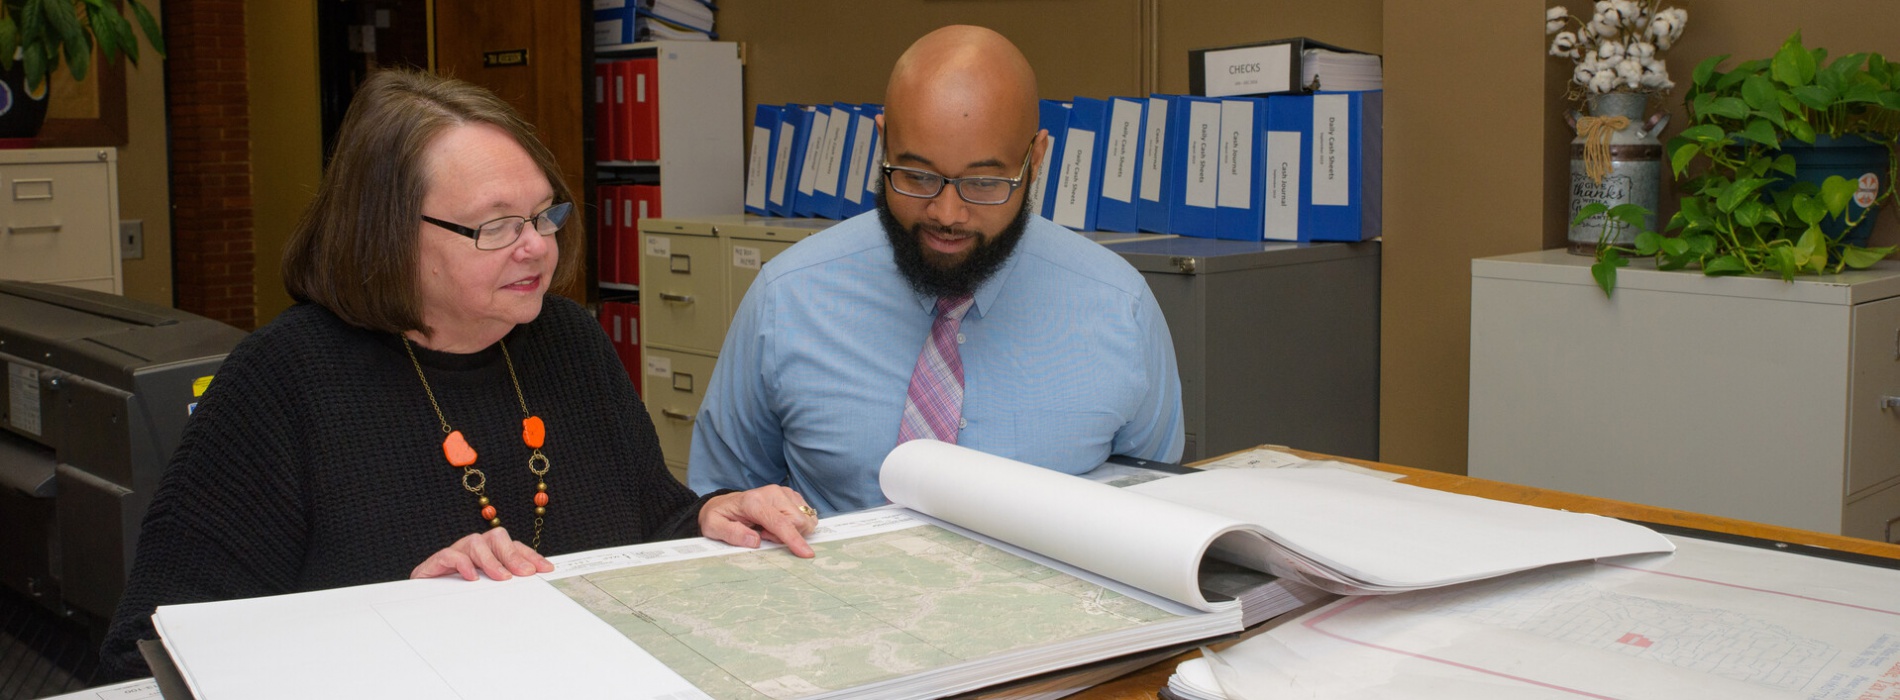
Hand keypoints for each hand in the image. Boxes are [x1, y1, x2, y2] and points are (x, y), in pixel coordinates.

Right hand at [411, 526, 553, 580]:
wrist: (419, 598)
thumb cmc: (455, 594)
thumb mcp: (485, 592)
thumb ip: (504, 587)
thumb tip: (530, 588)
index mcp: (489, 553)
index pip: (513, 547)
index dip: (531, 556)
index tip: (546, 569)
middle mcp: (474, 549)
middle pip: (497, 538)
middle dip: (514, 555)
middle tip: (526, 573)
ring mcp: (456, 553)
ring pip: (476, 543)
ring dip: (491, 560)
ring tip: (502, 578)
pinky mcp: (436, 562)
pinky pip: (450, 555)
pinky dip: (462, 564)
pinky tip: (472, 577)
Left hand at [698, 485, 818, 557]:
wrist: (723, 504)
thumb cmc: (719, 517)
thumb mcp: (714, 527)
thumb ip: (733, 534)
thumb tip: (755, 541)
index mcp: (754, 502)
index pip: (781, 522)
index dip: (794, 539)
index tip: (806, 554)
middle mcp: (772, 493)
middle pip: (798, 521)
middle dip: (788, 536)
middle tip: (765, 536)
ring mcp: (783, 492)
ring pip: (805, 518)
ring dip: (792, 530)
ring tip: (770, 530)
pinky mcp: (790, 495)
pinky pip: (806, 515)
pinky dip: (795, 525)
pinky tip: (778, 524)